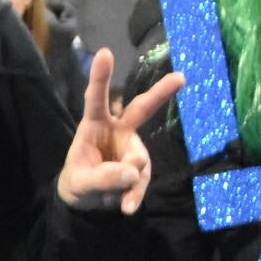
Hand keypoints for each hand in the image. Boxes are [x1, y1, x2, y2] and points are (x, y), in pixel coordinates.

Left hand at [57, 50, 177, 214]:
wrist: (86, 201)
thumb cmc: (78, 180)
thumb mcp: (81, 182)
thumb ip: (102, 177)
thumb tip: (132, 172)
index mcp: (94, 125)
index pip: (96, 99)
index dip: (101, 78)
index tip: (104, 53)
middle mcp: (118, 131)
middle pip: (141, 109)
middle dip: (160, 94)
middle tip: (181, 77)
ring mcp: (132, 148)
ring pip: (138, 160)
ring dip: (124, 181)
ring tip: (108, 195)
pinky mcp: (141, 168)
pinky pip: (142, 181)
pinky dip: (134, 195)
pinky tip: (126, 207)